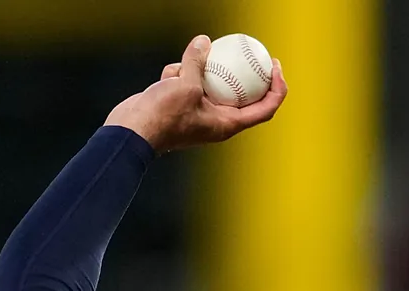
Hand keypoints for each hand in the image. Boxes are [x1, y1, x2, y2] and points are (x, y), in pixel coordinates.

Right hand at [105, 34, 287, 153]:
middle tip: (251, 51)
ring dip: (197, 70)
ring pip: (210, 83)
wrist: (131, 132)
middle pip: (241, 94)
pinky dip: (179, 75)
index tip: (275, 67)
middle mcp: (218, 121)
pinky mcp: (182, 106)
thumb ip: (196, 63)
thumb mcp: (185, 84)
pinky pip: (189, 83)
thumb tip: (203, 41)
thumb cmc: (162, 116)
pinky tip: (167, 76)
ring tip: (184, 67)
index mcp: (228, 125)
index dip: (277, 88)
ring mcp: (199, 113)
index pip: (265, 109)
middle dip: (244, 72)